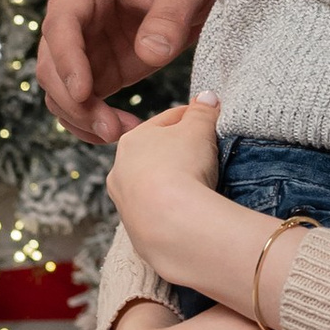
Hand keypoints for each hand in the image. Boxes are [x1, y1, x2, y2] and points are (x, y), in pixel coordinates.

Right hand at [36, 0, 214, 140]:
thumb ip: (169, 15)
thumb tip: (150, 53)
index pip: (61, 23)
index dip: (66, 60)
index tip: (83, 92)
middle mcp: (75, 14)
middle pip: (51, 62)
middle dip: (73, 100)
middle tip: (109, 127)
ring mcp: (85, 43)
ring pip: (60, 88)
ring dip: (81, 116)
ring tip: (119, 134)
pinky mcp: (100, 66)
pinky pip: (82, 99)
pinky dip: (93, 120)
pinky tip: (120, 133)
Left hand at [105, 95, 229, 284]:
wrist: (172, 224)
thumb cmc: (182, 168)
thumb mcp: (199, 128)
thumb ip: (203, 111)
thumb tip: (208, 97)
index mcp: (131, 140)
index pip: (167, 121)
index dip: (192, 117)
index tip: (210, 119)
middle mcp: (120, 170)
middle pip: (156, 154)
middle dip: (179, 152)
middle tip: (207, 153)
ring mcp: (125, 203)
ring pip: (153, 185)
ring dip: (173, 182)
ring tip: (200, 184)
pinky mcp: (135, 231)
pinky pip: (158, 212)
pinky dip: (172, 208)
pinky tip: (189, 209)